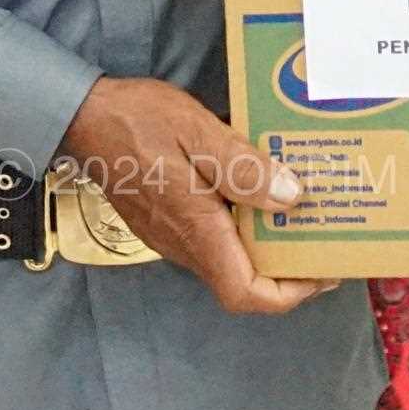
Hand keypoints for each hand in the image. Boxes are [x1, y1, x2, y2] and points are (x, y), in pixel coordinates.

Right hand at [58, 76, 312, 315]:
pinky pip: (213, 239)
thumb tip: (292, 198)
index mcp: (196, 229)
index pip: (246, 293)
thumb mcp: (196, 131)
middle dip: (289, 268)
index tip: (324, 271)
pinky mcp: (167, 221)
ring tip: (302, 211)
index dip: (292, 293)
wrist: (83, 116)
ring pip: (229, 261)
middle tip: (325, 235)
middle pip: (243, 282)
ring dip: (267, 247)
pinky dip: (244, 229)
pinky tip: (261, 193)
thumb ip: (243, 167)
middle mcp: (184, 244)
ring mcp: (173, 236)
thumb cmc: (137, 120)